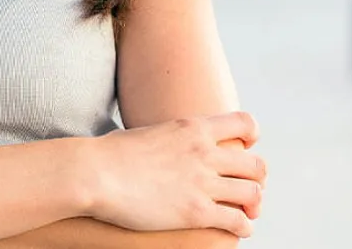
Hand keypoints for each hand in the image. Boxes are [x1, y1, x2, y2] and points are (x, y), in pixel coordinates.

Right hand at [84, 112, 266, 237]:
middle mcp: (203, 152)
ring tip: (243, 212)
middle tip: (244, 189)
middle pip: (257, 165)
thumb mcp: (150, 132)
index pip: (245, 123)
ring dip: (252, 206)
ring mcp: (201, 182)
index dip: (251, 137)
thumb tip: (167, 143)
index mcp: (192, 127)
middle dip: (256, 179)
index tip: (244, 148)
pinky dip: (242, 228)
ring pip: (254, 195)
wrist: (95, 172)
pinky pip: (239, 223)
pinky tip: (234, 229)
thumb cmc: (111, 153)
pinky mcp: (196, 212)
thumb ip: (170, 137)